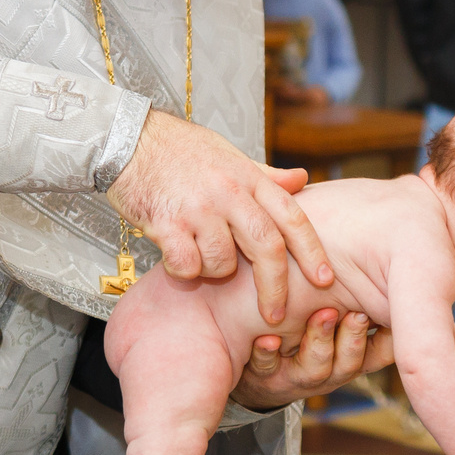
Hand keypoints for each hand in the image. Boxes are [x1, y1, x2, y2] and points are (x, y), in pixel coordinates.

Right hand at [109, 110, 333, 323]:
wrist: (128, 139)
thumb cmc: (181, 150)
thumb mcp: (230, 156)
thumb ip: (266, 175)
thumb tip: (303, 180)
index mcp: (248, 178)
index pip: (292, 217)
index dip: (313, 251)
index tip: (326, 279)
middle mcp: (228, 193)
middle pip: (266, 248)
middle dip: (275, 287)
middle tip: (276, 316)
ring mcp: (197, 208)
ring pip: (222, 262)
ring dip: (216, 272)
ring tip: (201, 257)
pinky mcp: (166, 223)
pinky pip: (186, 264)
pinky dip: (184, 271)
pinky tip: (176, 257)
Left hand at [232, 307, 394, 409]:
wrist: (254, 356)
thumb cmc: (303, 321)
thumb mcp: (337, 306)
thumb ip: (360, 293)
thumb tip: (396, 267)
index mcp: (351, 354)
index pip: (381, 351)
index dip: (388, 338)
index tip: (388, 313)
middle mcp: (329, 369)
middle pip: (350, 363)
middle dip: (353, 338)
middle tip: (357, 314)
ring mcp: (298, 375)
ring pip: (315, 369)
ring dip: (319, 341)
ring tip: (320, 315)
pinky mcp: (264, 374)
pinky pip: (267, 368)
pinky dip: (267, 354)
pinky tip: (268, 339)